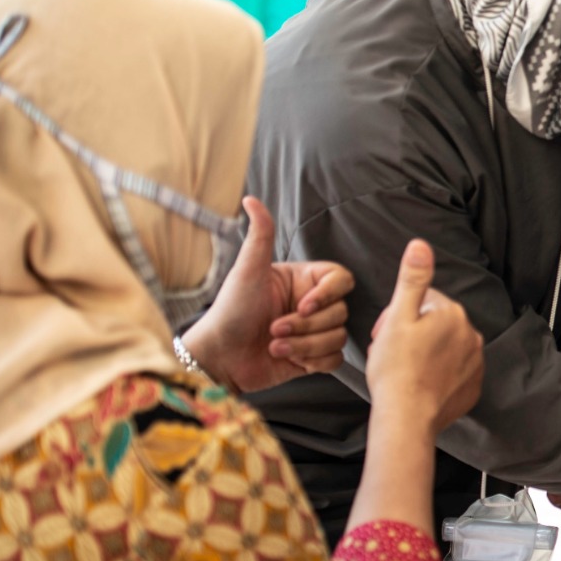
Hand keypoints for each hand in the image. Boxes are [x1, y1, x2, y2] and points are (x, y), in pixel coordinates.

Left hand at [182, 197, 353, 392]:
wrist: (218, 357)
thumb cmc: (230, 311)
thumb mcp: (247, 271)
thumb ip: (260, 235)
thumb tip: (251, 199)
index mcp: (303, 282)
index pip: (342, 280)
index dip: (328, 294)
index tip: (303, 305)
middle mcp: (312, 305)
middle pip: (341, 312)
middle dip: (306, 326)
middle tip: (275, 329)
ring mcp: (314, 332)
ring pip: (338, 337)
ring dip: (305, 345)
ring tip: (275, 345)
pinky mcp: (313, 357)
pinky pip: (335, 359)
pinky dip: (314, 361)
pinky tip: (290, 359)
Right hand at [365, 239, 484, 436]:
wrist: (407, 417)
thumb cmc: (396, 369)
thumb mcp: (398, 317)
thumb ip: (413, 279)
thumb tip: (421, 245)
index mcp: (453, 314)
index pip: (423, 301)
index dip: (398, 314)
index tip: (383, 332)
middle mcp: (471, 335)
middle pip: (435, 323)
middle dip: (411, 332)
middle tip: (388, 351)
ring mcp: (475, 363)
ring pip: (445, 347)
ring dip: (425, 352)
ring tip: (402, 369)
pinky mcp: (472, 387)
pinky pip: (453, 372)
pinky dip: (438, 374)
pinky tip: (418, 382)